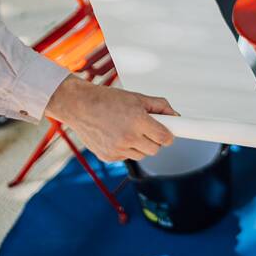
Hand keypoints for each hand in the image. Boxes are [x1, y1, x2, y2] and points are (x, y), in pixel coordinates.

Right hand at [45, 76, 176, 161]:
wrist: (79, 105)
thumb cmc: (107, 99)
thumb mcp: (137, 97)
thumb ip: (159, 107)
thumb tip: (176, 116)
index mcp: (137, 121)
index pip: (164, 138)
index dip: (169, 135)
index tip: (168, 133)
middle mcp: (128, 137)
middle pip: (155, 150)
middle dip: (155, 140)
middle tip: (147, 129)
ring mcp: (117, 149)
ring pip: (141, 155)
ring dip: (140, 145)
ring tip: (128, 129)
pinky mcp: (108, 157)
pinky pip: (126, 157)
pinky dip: (125, 149)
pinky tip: (116, 135)